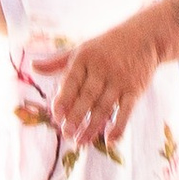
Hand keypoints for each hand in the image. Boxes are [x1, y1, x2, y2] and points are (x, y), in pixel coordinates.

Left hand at [36, 17, 161, 152]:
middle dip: (76, 116)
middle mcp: (102, 68)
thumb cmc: (107, 46)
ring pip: (104, 107)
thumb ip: (58, 62)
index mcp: (85, 58)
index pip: (72, 80)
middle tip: (66, 134)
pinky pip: (126, 111)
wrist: (145, 36)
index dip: (64, 98)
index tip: (55, 115)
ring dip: (92, 127)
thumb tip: (33, 67)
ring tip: (81, 142)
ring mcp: (120, 80)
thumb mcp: (82, 48)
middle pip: (87, 96)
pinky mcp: (136, 90)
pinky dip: (119, 127)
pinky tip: (109, 141)